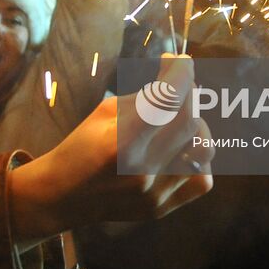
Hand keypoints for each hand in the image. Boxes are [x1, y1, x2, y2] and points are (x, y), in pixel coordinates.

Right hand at [8, 54, 213, 243]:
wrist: (63, 195)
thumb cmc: (82, 146)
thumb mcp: (105, 112)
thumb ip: (146, 98)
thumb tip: (179, 78)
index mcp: (121, 143)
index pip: (167, 100)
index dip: (181, 73)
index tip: (181, 60)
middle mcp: (143, 171)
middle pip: (190, 121)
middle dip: (189, 94)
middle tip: (177, 86)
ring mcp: (155, 194)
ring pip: (204, 149)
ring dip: (196, 127)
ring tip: (179, 121)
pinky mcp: (162, 208)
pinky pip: (203, 179)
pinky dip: (198, 159)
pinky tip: (180, 151)